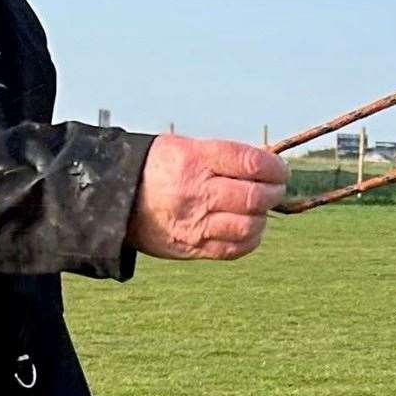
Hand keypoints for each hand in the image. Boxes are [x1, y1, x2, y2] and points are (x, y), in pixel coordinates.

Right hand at [127, 134, 288, 260]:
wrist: (114, 199)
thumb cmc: (156, 168)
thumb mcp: (184, 147)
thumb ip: (224, 157)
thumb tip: (266, 166)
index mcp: (195, 159)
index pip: (251, 163)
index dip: (275, 168)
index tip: (281, 170)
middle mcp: (197, 192)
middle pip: (255, 196)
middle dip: (275, 192)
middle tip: (276, 189)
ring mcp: (195, 222)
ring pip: (250, 225)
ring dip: (263, 217)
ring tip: (259, 209)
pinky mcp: (193, 247)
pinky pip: (235, 249)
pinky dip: (250, 239)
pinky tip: (248, 228)